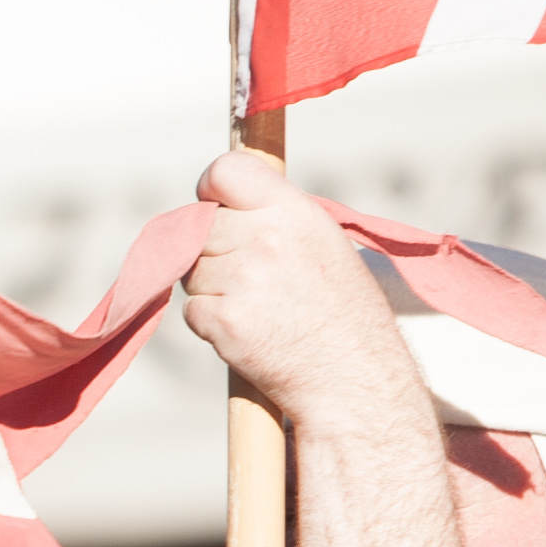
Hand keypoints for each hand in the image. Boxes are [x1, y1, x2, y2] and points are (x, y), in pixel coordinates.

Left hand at [179, 148, 428, 436]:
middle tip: (250, 276)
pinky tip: (250, 331)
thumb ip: (274, 214)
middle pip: (200, 227)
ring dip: (212, 289)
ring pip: (192, 270)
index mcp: (293, 210)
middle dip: (213, 249)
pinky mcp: (223, 319)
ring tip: (259, 306)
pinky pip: (193, 309)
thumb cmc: (341, 311)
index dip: (211, 189)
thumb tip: (221, 200)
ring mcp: (242, 278)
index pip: (224, 171)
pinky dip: (211, 323)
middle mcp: (265, 237)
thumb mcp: (322, 241)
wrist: (353, 376)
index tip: (216, 206)